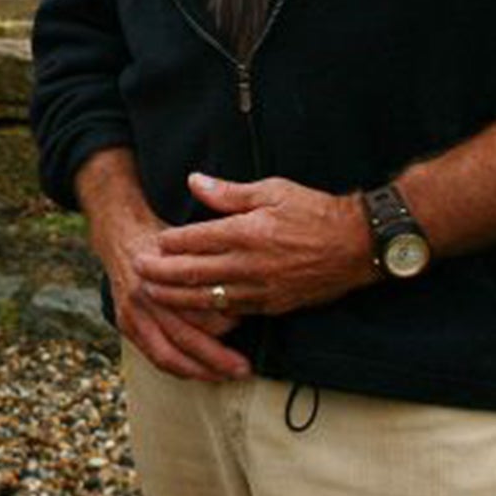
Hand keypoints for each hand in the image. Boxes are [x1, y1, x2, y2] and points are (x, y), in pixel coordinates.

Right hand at [90, 203, 250, 383]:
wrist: (119, 235)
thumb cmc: (161, 241)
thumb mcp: (184, 243)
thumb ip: (205, 266)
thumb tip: (243, 289)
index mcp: (161, 275)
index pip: (197, 309)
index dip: (225, 321)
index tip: (248, 327)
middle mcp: (144, 296)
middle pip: (185, 337)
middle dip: (217, 358)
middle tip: (244, 369)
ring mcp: (131, 313)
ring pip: (168, 354)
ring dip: (199, 370)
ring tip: (226, 376)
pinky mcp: (125, 324)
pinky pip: (154, 356)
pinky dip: (178, 369)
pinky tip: (199, 373)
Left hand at [135, 172, 374, 318]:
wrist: (358, 245)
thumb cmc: (314, 211)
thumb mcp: (271, 190)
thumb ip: (228, 193)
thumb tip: (194, 182)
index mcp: (247, 232)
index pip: (196, 240)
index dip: (170, 244)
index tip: (151, 243)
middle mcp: (251, 264)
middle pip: (195, 273)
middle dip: (163, 275)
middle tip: (138, 273)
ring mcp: (262, 288)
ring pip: (210, 298)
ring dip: (179, 298)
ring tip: (155, 296)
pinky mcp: (275, 305)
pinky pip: (235, 312)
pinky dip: (210, 312)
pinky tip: (195, 311)